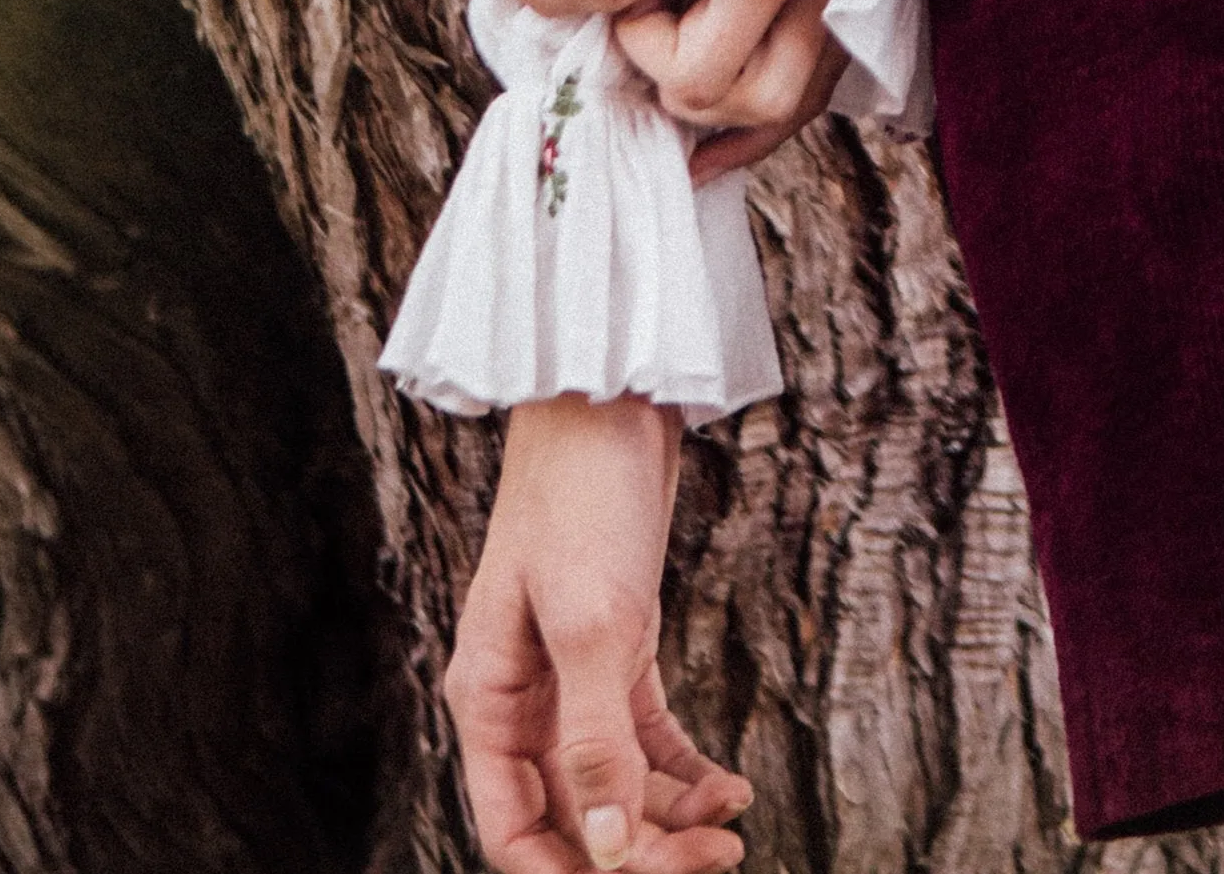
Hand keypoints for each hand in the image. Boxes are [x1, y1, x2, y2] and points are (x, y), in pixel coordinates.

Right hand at [446, 393, 749, 873]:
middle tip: (717, 860)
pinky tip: (728, 783)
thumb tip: (610, 849)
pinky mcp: (616, 649)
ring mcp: (569, 676)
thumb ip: (596, 740)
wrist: (611, 396)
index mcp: (488, 700)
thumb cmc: (583, 495)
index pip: (515, 832)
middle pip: (573, 816)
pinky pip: (644, 738)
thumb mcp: (592, 622)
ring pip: (614, 783)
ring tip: (734, 824)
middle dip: (639, 853)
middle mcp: (524, 700)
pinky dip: (683, 769)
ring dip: (670, 818)